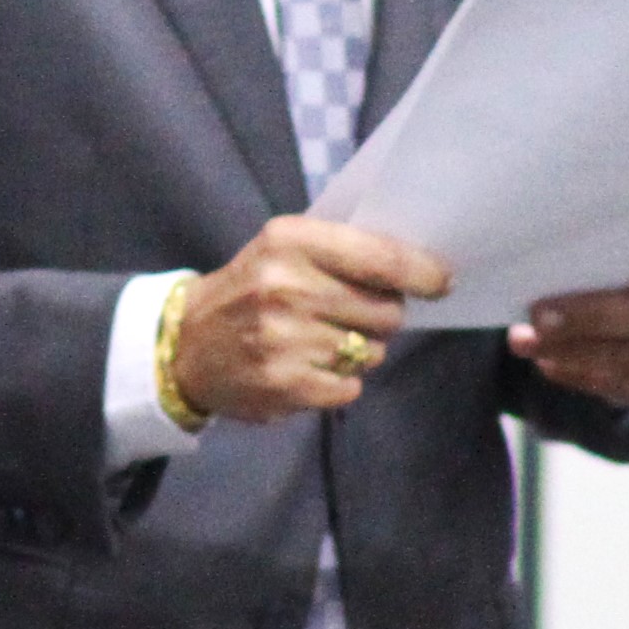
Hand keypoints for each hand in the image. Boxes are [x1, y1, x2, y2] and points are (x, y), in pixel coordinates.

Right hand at [168, 216, 454, 423]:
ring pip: (371, 351)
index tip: (443, 281)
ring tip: (318, 341)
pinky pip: (351, 387)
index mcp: (289, 241)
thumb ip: (344, 252)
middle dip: (380, 315)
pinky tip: (306, 367)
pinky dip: (338, 382)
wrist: (186, 344)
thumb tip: (421, 269)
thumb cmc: (250, 288)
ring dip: (357, 350)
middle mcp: (286, 287)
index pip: (380, 258)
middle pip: (386, 311)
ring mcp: (286, 339)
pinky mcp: (287, 384)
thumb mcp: (283, 250)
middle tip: (348, 314)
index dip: (422, 272)